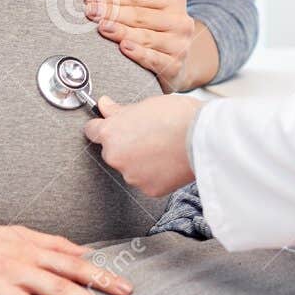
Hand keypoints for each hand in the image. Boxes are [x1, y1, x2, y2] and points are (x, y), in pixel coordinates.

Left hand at [85, 93, 202, 196]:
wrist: (203, 138)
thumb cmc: (177, 116)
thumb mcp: (145, 104)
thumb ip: (120, 110)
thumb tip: (103, 105)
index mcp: (111, 133)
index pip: (92, 131)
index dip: (102, 127)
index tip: (111, 126)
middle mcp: (115, 156)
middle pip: (112, 151)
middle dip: (125, 145)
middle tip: (149, 135)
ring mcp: (131, 175)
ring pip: (130, 167)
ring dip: (140, 161)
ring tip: (163, 148)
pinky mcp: (148, 189)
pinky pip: (147, 181)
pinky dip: (155, 174)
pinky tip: (169, 161)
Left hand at [86, 0, 209, 90]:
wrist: (171, 60)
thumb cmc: (152, 25)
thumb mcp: (145, 1)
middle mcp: (181, 21)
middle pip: (140, 15)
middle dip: (112, 13)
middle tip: (90, 11)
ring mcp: (180, 45)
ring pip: (145, 37)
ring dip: (121, 31)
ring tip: (101, 27)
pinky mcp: (175, 66)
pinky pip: (154, 59)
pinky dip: (139, 53)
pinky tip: (124, 47)